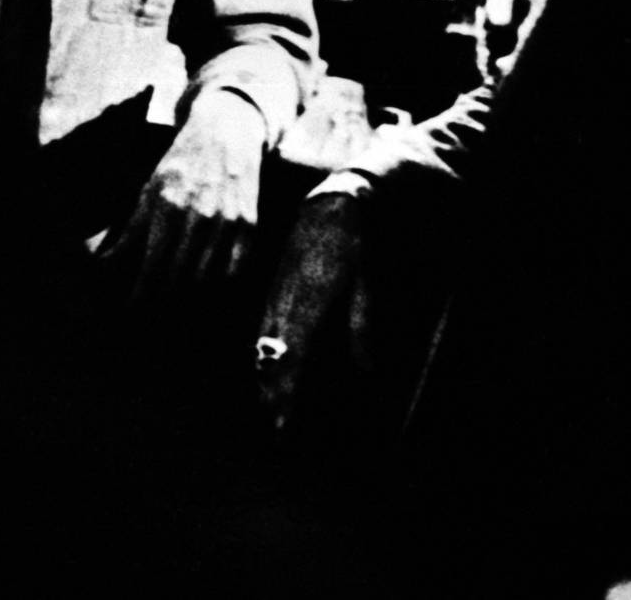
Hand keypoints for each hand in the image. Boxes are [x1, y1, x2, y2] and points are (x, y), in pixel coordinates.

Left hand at [98, 88, 266, 298]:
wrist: (224, 134)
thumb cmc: (178, 166)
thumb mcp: (147, 192)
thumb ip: (129, 231)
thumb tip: (103, 263)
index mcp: (165, 207)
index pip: (152, 268)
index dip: (141, 296)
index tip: (131, 311)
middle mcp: (197, 216)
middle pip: (178, 279)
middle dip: (162, 302)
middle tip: (152, 312)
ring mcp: (226, 221)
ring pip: (205, 279)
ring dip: (188, 297)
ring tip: (175, 304)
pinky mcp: (248, 225)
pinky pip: (234, 271)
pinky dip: (218, 284)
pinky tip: (205, 287)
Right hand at [256, 186, 368, 432]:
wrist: (332, 205)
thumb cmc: (356, 246)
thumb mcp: (368, 287)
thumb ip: (362, 328)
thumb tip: (367, 371)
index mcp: (309, 307)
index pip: (294, 362)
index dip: (287, 396)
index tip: (282, 424)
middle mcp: (286, 304)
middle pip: (272, 359)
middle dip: (272, 394)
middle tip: (273, 427)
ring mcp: (276, 293)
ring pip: (263, 344)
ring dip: (264, 375)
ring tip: (265, 404)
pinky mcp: (274, 285)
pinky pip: (262, 325)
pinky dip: (262, 351)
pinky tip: (263, 363)